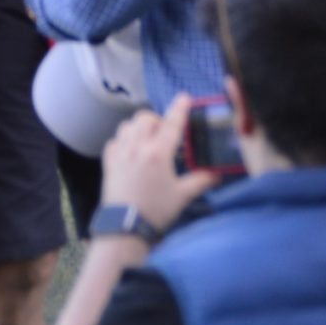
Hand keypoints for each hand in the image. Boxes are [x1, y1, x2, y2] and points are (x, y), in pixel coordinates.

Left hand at [101, 97, 224, 232]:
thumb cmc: (156, 211)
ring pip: (128, 126)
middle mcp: (137, 147)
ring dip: (139, 127)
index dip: (179, 109)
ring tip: (148, 139)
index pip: (172, 124)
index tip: (185, 97)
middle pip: (146, 119)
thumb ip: (200, 181)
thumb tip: (217, 174)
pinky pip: (114, 141)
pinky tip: (129, 150)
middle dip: (157, 120)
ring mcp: (120, 153)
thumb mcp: (182, 196)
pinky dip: (123, 140)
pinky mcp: (108, 162)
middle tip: (166, 133)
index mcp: (158, 153)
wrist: (125, 227)